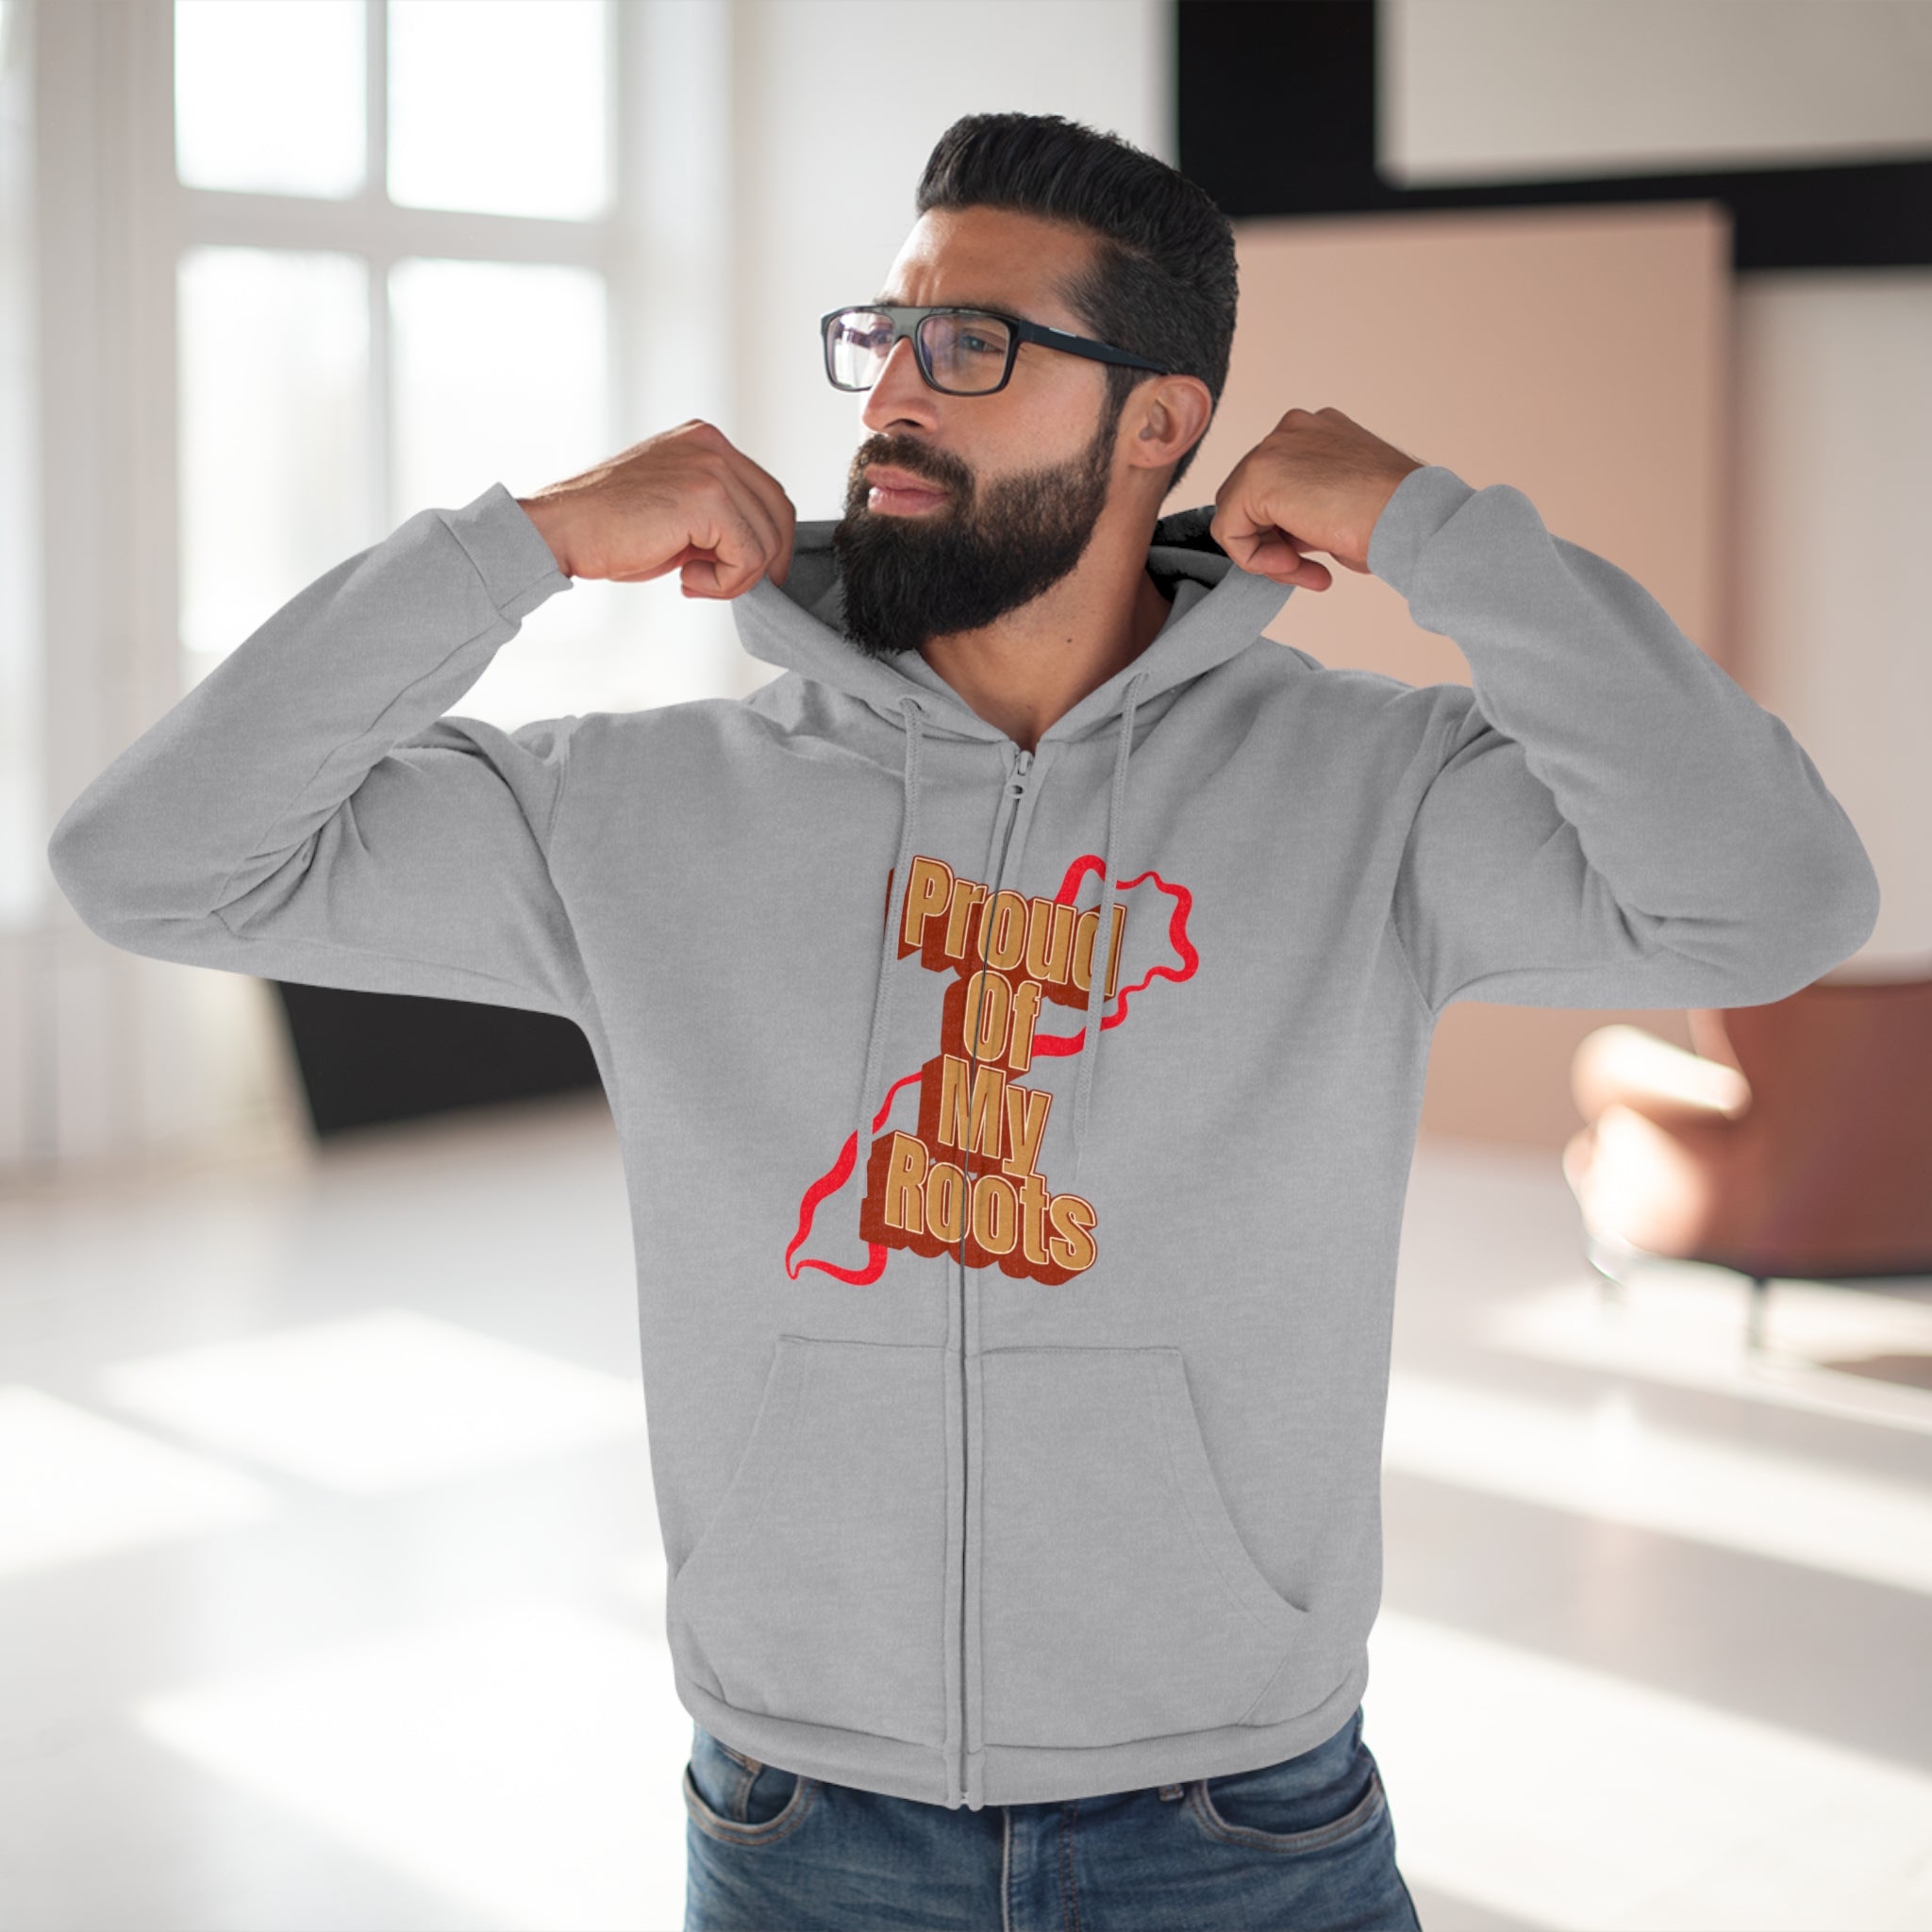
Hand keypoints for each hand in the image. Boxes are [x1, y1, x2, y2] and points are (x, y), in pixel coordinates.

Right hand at [515, 419, 795, 596]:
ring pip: (766, 539)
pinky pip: (748, 556)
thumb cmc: (607, 527)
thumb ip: (716, 514)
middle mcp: (712, 445)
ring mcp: (711, 468)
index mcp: (705, 442)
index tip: (740, 572)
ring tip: (692, 580)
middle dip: (763, 561)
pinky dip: (725, 583)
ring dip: (736, 577)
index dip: (766, 541)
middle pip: (778, 512)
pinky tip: (686, 578)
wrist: (561, 530)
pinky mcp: (707, 498)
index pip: (767, 493)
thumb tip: (757, 550)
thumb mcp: (674, 509)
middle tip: (724, 585)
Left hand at [1209, 406, 1424, 590]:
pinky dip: (1253, 558)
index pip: (1276, 486)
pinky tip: (1293, 566)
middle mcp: (1293, 429)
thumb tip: (1279, 536)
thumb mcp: (1343, 508)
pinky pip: (1229, 529)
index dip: (1287, 532)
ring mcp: (1274, 447)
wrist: (1413, 519)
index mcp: (1318, 432)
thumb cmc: (1395, 520)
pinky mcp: (1258, 475)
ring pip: (1236, 513)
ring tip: (1306, 571)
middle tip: (1307, 570)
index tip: (1315, 559)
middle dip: (1274, 542)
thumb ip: (1306, 510)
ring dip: (1267, 554)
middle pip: (1250, 497)